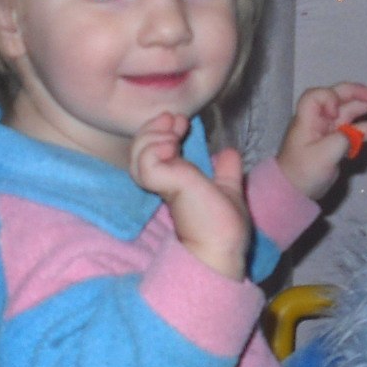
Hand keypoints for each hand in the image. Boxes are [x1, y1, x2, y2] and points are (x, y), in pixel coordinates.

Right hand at [130, 113, 250, 279]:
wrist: (224, 246)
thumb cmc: (224, 228)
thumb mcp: (227, 190)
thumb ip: (225, 171)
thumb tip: (229, 152)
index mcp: (173, 181)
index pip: (152, 151)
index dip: (161, 131)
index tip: (182, 122)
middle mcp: (161, 182)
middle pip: (138, 148)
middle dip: (154, 127)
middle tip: (177, 120)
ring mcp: (159, 184)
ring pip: (137, 153)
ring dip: (154, 135)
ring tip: (174, 134)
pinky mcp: (161, 185)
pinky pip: (146, 161)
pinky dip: (156, 148)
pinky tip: (172, 147)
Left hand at [277, 83, 366, 201]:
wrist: (296, 193)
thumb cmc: (304, 171)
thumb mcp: (324, 155)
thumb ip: (342, 138)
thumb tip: (355, 132)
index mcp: (308, 119)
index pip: (317, 96)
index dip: (331, 98)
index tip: (336, 114)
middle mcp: (319, 120)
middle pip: (339, 99)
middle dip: (358, 94)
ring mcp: (329, 131)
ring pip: (350, 112)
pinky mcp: (338, 142)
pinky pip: (355, 129)